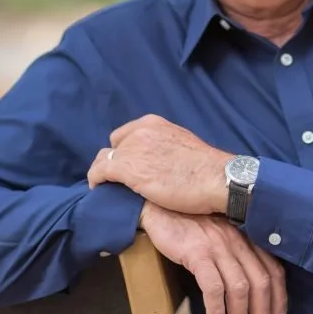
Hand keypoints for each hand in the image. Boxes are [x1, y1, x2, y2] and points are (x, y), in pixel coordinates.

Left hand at [87, 114, 230, 214]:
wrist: (216, 178)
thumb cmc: (207, 167)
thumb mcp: (182, 145)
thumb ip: (165, 146)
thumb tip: (161, 159)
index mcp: (154, 123)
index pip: (125, 134)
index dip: (125, 151)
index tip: (130, 165)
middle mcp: (139, 131)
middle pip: (113, 146)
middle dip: (115, 161)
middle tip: (120, 179)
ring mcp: (132, 149)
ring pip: (102, 159)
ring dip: (103, 172)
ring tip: (107, 187)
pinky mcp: (126, 169)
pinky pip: (99, 172)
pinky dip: (96, 181)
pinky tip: (100, 190)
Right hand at [141, 202, 286, 313]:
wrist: (160, 207)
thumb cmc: (190, 223)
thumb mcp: (222, 234)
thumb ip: (237, 251)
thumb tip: (250, 287)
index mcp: (245, 236)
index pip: (273, 268)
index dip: (279, 296)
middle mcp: (237, 239)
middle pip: (260, 281)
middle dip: (262, 312)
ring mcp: (217, 245)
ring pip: (239, 287)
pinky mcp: (197, 252)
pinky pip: (213, 286)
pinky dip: (217, 309)